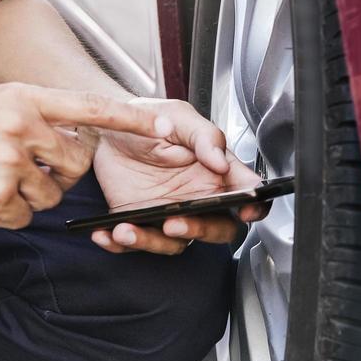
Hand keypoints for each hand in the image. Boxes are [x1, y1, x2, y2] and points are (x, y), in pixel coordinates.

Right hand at [0, 83, 171, 228]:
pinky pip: (23, 216)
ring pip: (51, 194)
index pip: (91, 107)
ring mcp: (8, 160)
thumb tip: (73, 137)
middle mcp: (22, 124)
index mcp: (24, 97)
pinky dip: (4, 214)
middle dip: (58, 174)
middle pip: (76, 162)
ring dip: (26, 197)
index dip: (132, 119)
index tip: (168, 126)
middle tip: (20, 170)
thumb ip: (34, 116)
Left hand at [89, 98, 267, 255]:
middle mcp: (197, 196)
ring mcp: (169, 212)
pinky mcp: (140, 221)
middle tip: (176, 222)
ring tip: (128, 229)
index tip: (246, 209)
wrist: (107, 126)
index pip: (245, 192)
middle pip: (217, 228)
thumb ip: (204, 137)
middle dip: (200, 231)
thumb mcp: (178, 117)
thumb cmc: (149, 119)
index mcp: (215, 171)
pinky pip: (136, 243)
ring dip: (153, 241)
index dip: (254, 205)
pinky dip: (121, 243)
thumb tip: (220, 162)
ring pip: (175, 242)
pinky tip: (106, 233)